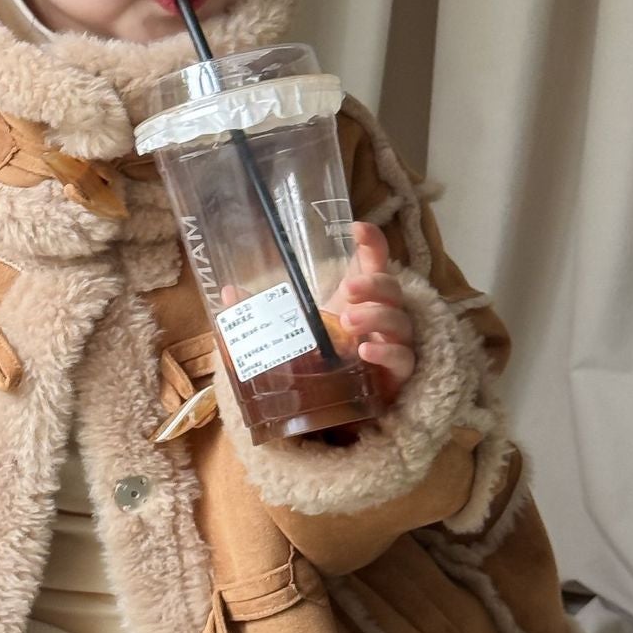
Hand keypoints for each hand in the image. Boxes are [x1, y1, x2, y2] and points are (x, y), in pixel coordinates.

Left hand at [217, 221, 416, 413]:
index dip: (372, 242)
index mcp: (360, 299)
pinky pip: (403, 360)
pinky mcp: (397, 375)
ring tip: (348, 321)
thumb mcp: (293, 331)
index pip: (374, 263)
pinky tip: (366, 352)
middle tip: (348, 289)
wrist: (336, 405)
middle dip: (372, 284)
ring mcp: (394, 344)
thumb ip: (266, 313)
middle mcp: (382, 316)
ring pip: (399, 322)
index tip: (356, 227)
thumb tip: (229, 293)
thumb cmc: (321, 359)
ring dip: (376, 317)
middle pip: (391, 289)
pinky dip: (387, 354)